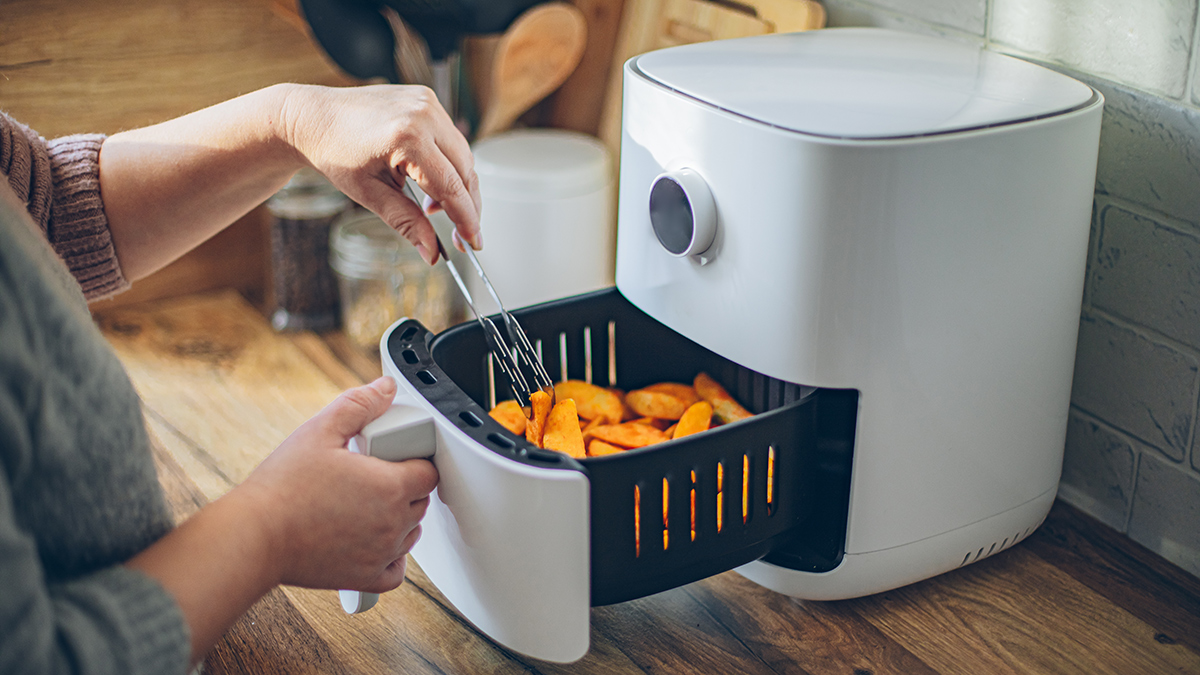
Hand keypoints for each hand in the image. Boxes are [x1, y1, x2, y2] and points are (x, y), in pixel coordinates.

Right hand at [239, 377, 438, 591]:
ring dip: (398, 518)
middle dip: (404, 485)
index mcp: (391, 486)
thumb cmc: (283, 487)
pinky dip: (390, 557)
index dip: (414, 459)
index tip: (393, 457)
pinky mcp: (365, 578)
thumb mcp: (320, 430)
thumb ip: (359, 405)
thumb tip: (386, 389)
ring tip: (363, 504)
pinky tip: (369, 539)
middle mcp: (393, 523)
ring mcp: (381, 553)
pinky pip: (396, 570)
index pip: (429, 471)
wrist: (254, 536)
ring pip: (410, 534)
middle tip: (370, 475)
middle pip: (421, 501)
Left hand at [280, 84, 482, 264]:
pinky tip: (428, 180)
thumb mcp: (369, 194)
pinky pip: (451, 139)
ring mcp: (427, 102)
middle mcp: (423, 114)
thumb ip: (406, 223)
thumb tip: (431, 252)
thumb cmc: (334, 152)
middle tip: (459, 235)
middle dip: (466, 206)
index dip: (467, 220)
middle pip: (465, 171)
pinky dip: (449, 164)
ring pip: (463, 155)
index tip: (473, 242)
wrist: (313, 118)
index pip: (451, 187)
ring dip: (458, 185)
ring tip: (431, 207)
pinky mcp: (426, 99)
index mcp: (406, 137)